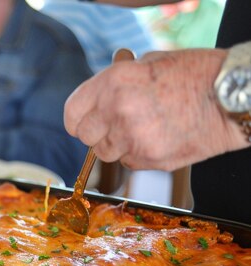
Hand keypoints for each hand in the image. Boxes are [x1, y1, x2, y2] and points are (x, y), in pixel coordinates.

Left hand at [64, 49, 249, 170]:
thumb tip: (99, 96)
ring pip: (106, 153)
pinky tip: (157, 138)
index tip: (83, 121)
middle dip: (96, 132)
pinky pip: (129, 162)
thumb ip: (118, 81)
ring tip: (141, 129)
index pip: (72, 113)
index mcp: (114, 83)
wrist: (233, 98)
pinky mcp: (150, 159)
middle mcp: (118, 111)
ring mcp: (133, 138)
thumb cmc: (196, 75)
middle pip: (85, 136)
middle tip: (113, 125)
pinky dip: (137, 154)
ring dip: (116, 145)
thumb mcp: (150, 62)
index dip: (78, 119)